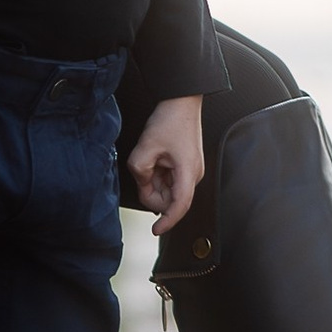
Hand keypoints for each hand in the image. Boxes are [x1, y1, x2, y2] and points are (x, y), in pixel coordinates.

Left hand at [128, 93, 206, 236]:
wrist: (181, 101)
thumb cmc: (170, 120)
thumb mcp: (146, 147)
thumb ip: (139, 172)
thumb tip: (142, 183)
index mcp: (188, 172)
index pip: (179, 207)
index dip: (167, 222)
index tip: (155, 230)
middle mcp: (193, 175)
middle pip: (170, 200)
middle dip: (152, 192)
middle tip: (142, 172)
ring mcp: (190, 171)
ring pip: (168, 191)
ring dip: (154, 182)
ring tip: (150, 159)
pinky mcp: (186, 167)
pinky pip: (170, 180)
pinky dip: (158, 175)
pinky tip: (155, 160)